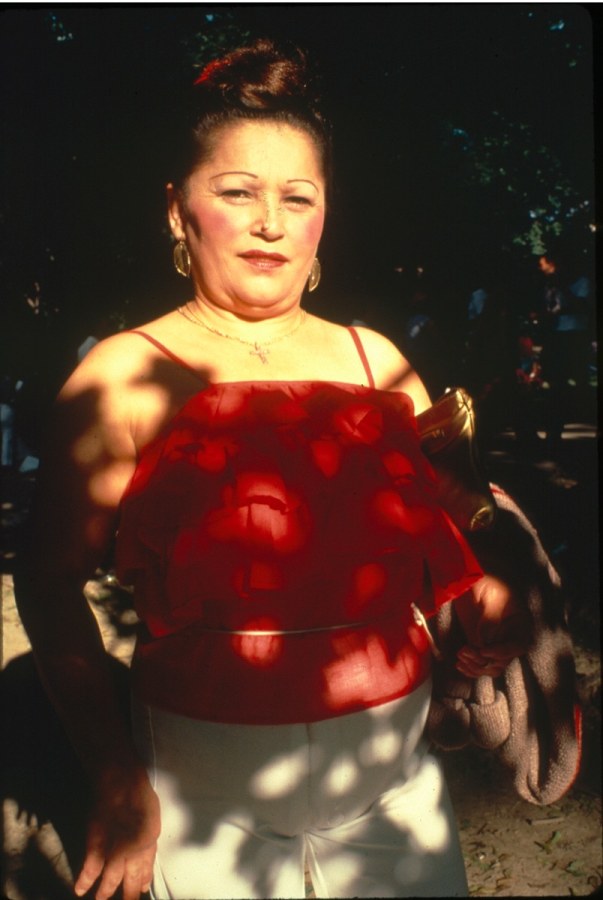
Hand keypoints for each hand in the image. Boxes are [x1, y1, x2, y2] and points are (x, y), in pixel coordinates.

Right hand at [74, 767, 160, 899]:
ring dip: (107, 892)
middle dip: (130, 893)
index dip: (144, 878)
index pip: (147, 866)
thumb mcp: (151, 812)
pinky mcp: (99, 844)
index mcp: (149, 840)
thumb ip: (148, 830)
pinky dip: (85, 880)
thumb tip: (146, 841)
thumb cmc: (139, 792)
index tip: (142, 888)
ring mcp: (116, 849)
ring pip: (112, 879)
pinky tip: (80, 890)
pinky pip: (91, 868)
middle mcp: (135, 851)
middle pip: (132, 878)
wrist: (123, 784)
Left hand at [454, 574, 531, 678]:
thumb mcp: (491, 597)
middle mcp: (509, 638)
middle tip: (464, 651)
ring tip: (460, 655)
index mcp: (519, 624)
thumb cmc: (484, 582)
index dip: (502, 652)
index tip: (483, 651)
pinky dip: (469, 668)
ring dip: (475, 666)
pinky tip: (459, 664)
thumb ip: (490, 619)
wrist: (465, 579)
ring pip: (490, 667)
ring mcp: (493, 643)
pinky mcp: (478, 645)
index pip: (517, 646)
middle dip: (483, 660)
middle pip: (502, 661)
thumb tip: (484, 643)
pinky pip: (478, 664)